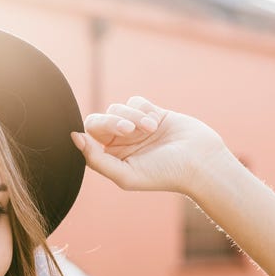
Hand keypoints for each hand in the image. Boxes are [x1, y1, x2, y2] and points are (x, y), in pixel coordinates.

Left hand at [71, 96, 228, 195]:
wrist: (200, 162)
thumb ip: (96, 160)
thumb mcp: (125, 175)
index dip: (97, 131)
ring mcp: (134, 127)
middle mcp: (119, 143)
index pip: (89, 137)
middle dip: (113, 121)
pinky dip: (143, 109)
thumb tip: (74, 137)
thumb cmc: (163, 174)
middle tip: (129, 130)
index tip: (114, 134)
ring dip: (133, 116)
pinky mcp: (150, 113)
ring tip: (150, 130)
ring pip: (117, 108)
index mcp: (110, 159)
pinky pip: (134, 101)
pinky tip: (155, 123)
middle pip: (99, 120)